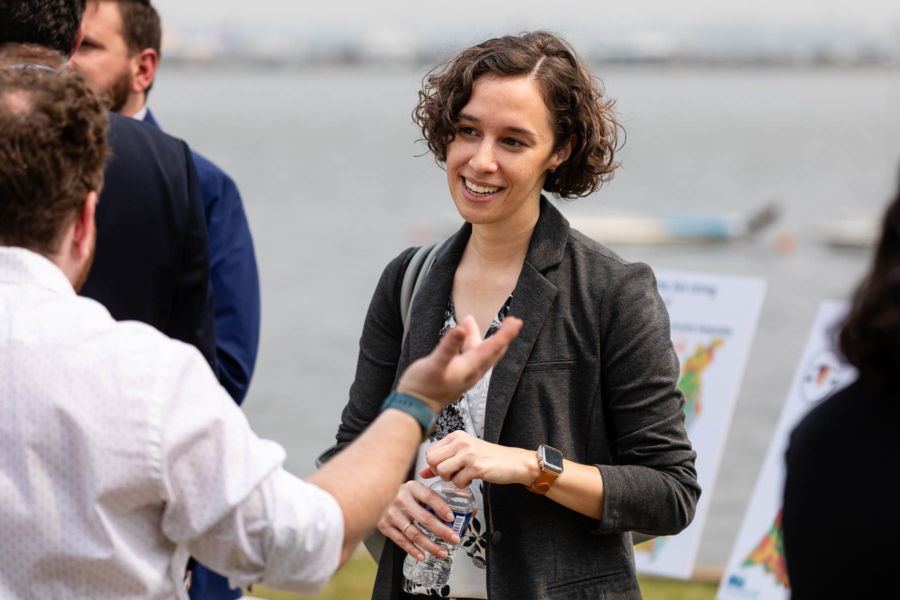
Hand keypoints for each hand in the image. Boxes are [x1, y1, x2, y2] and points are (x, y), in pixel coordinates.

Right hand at [377, 481, 459, 560]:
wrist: (377, 496)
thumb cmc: (406, 495)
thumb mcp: (420, 491)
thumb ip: (442, 500)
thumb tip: (471, 512)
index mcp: (412, 487)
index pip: (430, 497)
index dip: (442, 508)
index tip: (452, 519)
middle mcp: (400, 499)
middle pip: (425, 518)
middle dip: (442, 531)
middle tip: (454, 539)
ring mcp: (391, 513)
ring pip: (414, 533)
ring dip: (430, 545)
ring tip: (443, 552)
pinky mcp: (384, 526)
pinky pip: (401, 541)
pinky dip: (413, 550)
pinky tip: (423, 556)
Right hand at [397, 315, 521, 413]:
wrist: (414, 408)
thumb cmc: (423, 387)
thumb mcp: (434, 364)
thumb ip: (448, 347)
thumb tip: (460, 329)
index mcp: (470, 367)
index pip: (493, 347)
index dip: (506, 334)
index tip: (517, 322)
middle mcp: (472, 372)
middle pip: (493, 351)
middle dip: (503, 335)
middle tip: (514, 320)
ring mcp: (465, 375)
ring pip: (480, 353)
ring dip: (481, 337)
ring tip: (469, 319)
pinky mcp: (456, 376)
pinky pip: (469, 357)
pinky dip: (468, 343)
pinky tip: (459, 338)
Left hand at [420, 431, 539, 488]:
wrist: (513, 462)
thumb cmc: (487, 458)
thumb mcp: (462, 455)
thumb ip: (442, 462)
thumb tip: (421, 473)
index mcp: (456, 436)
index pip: (430, 452)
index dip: (435, 466)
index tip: (448, 468)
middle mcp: (460, 441)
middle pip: (432, 461)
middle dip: (440, 473)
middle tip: (453, 474)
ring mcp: (468, 453)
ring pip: (442, 471)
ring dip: (450, 479)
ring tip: (462, 476)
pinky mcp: (476, 466)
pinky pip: (457, 481)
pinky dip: (462, 484)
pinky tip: (472, 479)